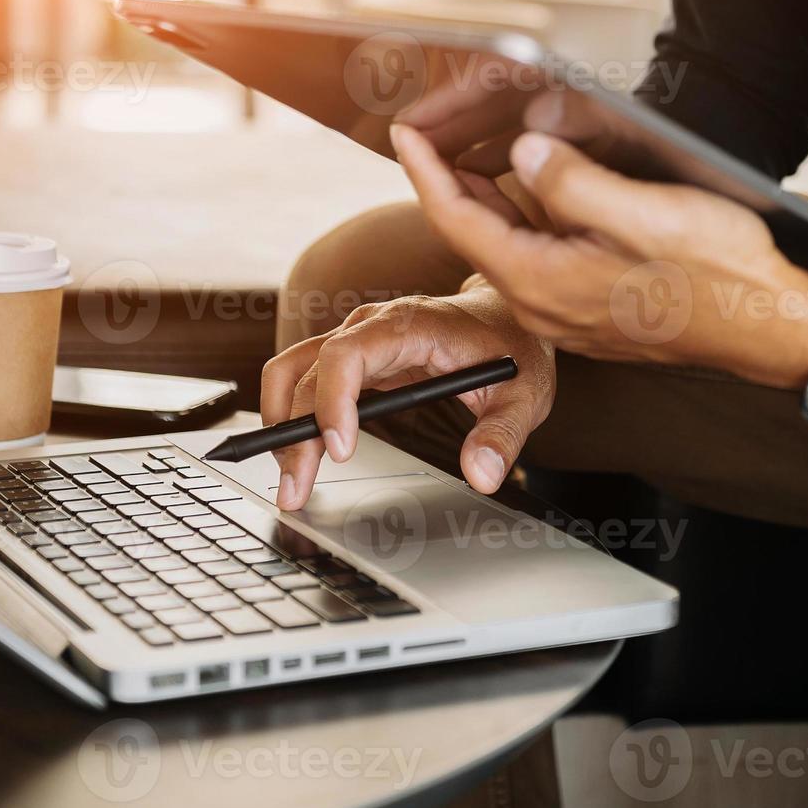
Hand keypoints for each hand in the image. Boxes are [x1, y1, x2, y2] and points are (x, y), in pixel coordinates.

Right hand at [259, 286, 555, 509]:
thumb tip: (481, 475)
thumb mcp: (524, 394)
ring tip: (291, 479)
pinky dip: (294, 416)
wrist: (507, 319)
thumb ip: (502, 434)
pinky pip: (306, 379)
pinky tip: (301, 455)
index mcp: (410, 325)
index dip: (334, 400)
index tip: (341, 450)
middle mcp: (372, 325)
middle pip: (308, 370)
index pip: (348, 354)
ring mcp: (357, 338)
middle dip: (295, 432)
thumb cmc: (513, 348)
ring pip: (293, 371)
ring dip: (282, 424)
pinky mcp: (354, 357)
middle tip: (296, 488)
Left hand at [388, 123, 807, 388]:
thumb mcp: (645, 214)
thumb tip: (525, 151)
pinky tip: (536, 190)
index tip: (404, 131)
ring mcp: (568, 311)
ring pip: (509, 246)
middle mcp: (546, 304)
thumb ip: (574, 183)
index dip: (425, 169)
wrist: (770, 329)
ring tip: (472, 151)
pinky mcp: (593, 309)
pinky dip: (526, 219)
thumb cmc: (720, 275)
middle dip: (449, 179)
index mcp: (544, 281)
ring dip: (489, 198)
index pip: (458, 218)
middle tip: (431, 132)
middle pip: (476, 233)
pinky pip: (540, 258)